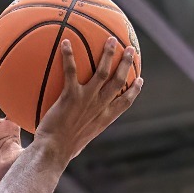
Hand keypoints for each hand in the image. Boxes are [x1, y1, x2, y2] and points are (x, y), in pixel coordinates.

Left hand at [31, 36, 140, 161]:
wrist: (53, 152)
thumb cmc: (61, 151)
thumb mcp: (78, 142)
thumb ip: (80, 131)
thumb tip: (73, 131)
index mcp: (104, 119)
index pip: (125, 102)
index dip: (134, 90)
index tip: (140, 80)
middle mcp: (99, 107)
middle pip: (118, 81)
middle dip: (126, 64)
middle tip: (130, 50)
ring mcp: (86, 100)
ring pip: (103, 72)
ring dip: (108, 54)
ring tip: (111, 39)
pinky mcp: (71, 96)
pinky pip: (71, 71)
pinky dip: (69, 55)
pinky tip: (66, 41)